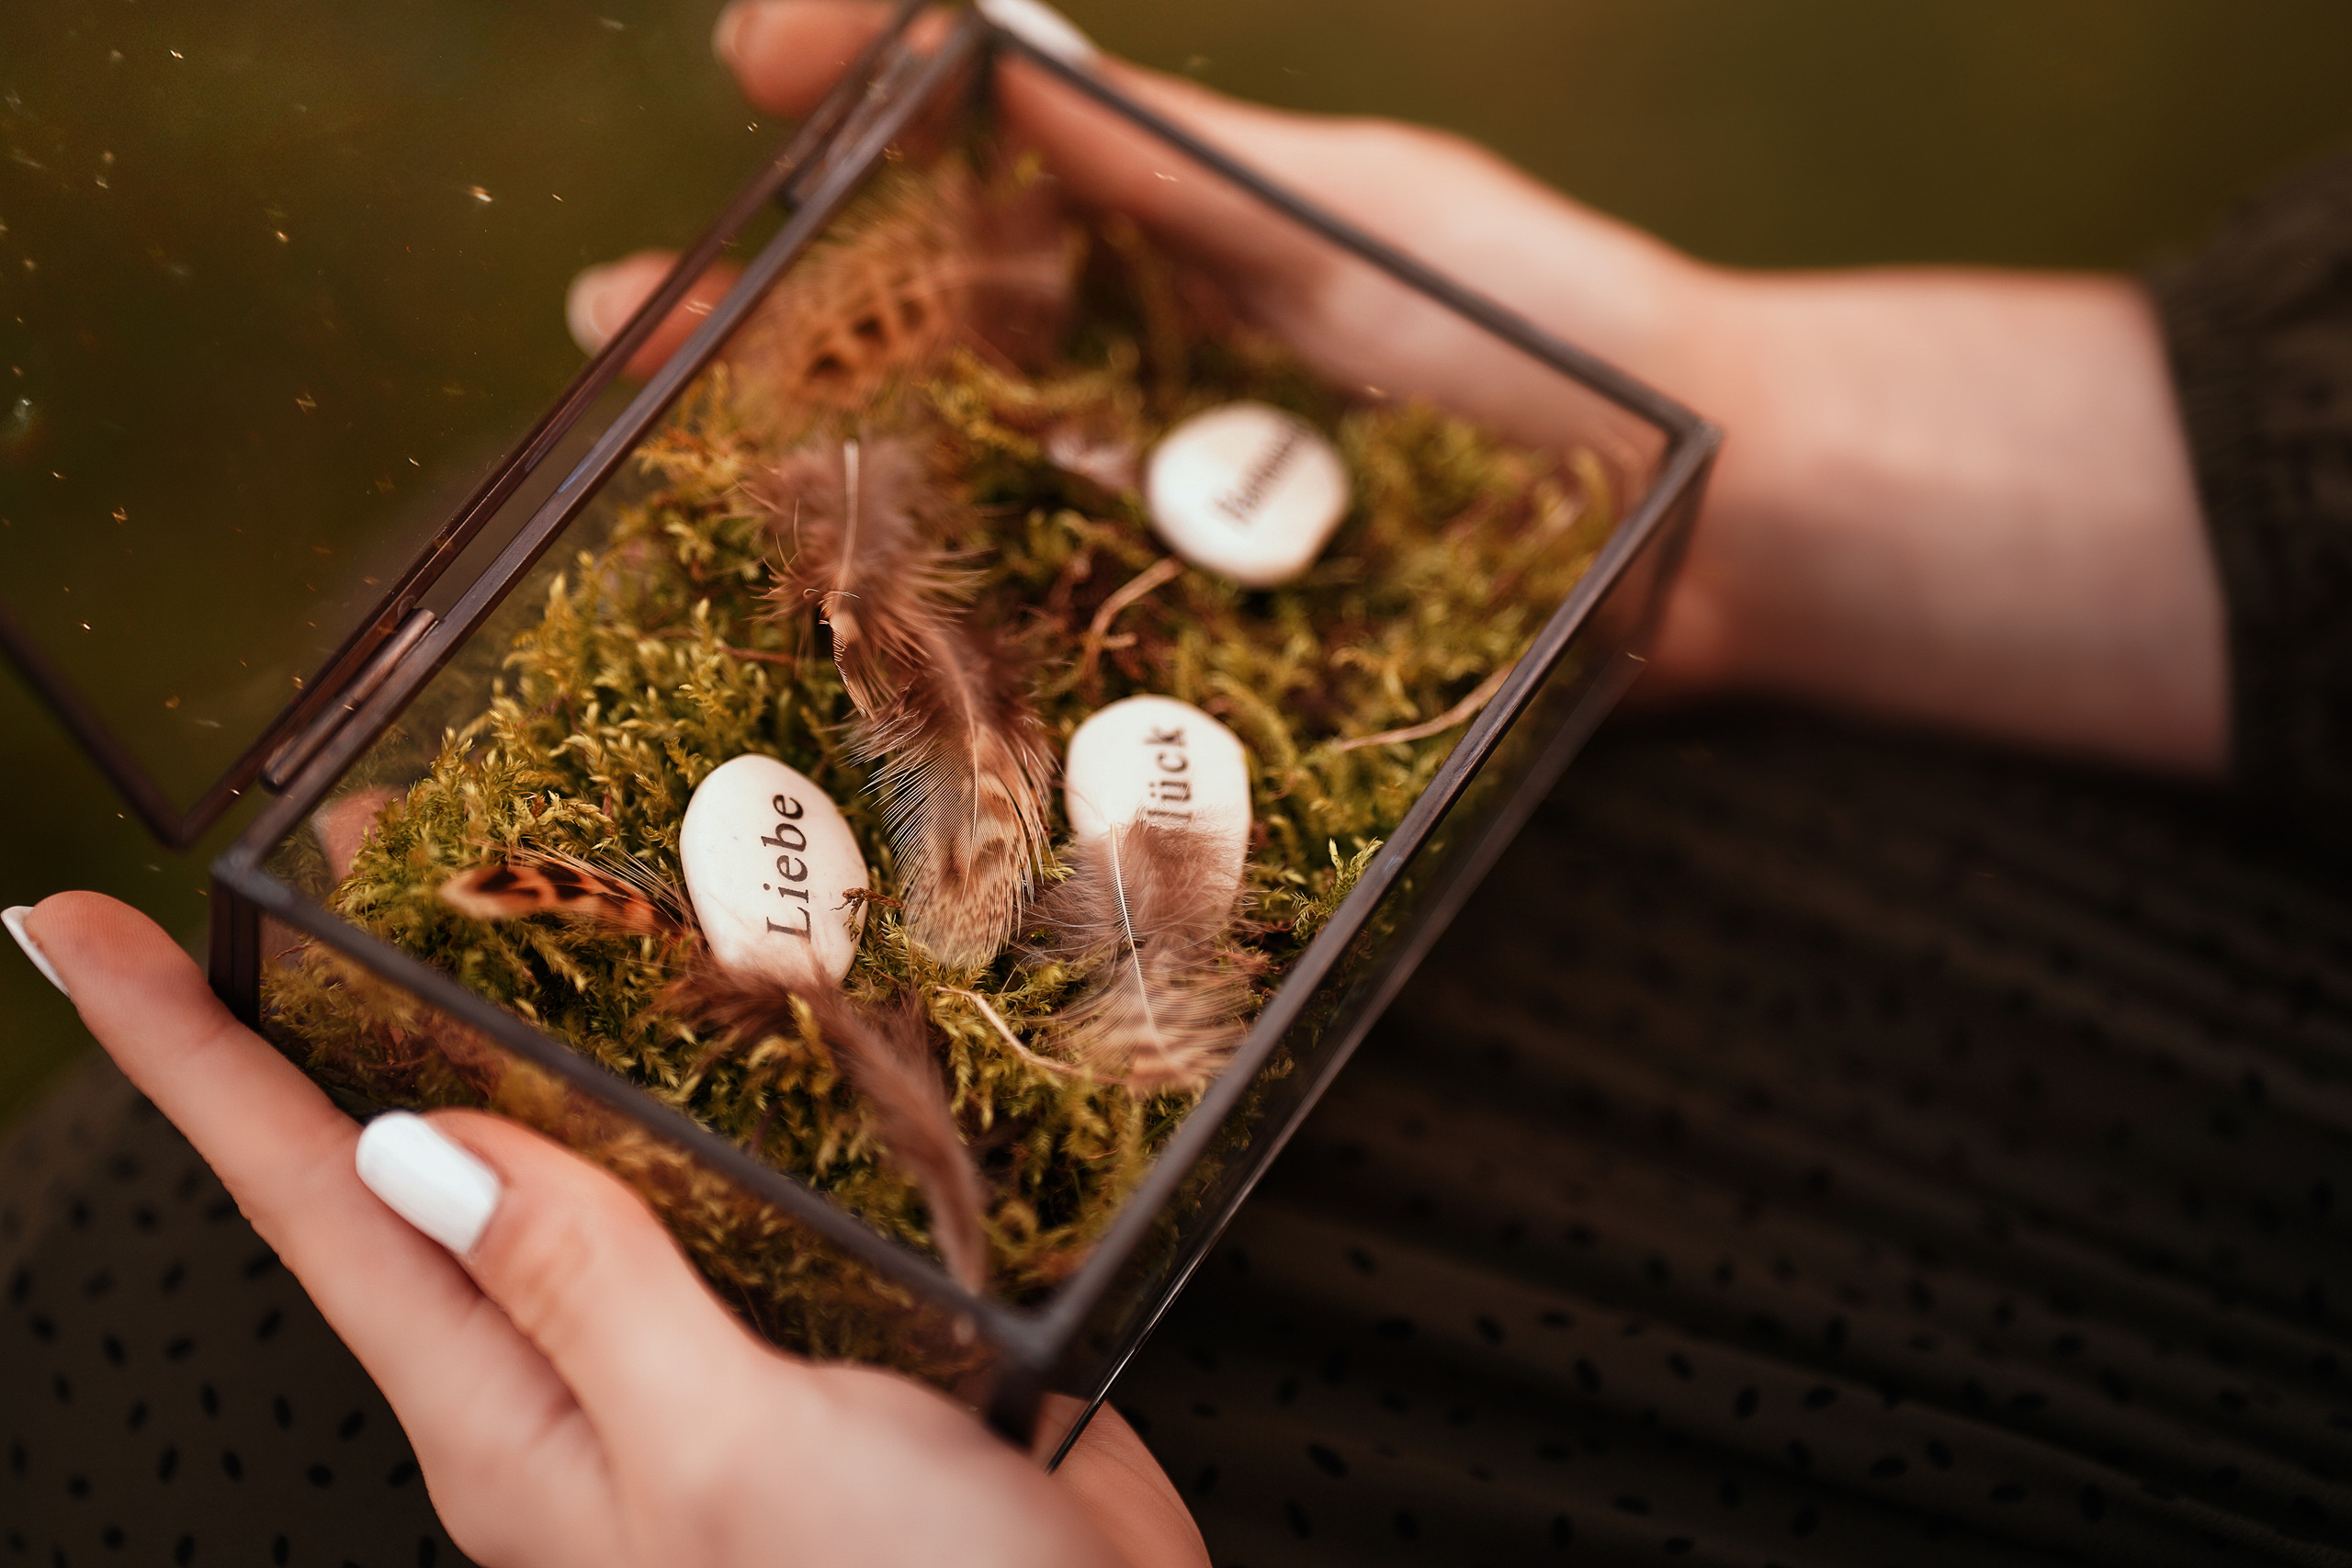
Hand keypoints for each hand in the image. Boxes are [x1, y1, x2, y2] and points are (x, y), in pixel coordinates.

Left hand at [8, 893, 1205, 1567]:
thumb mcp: (723, 1455)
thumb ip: (583, 1293)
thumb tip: (422, 1147)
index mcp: (515, 1419)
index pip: (316, 1209)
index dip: (190, 1061)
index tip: (88, 937)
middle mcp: (585, 1371)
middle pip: (427, 1158)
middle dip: (351, 997)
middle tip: (343, 842)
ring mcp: (701, 1339)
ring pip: (591, 1144)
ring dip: (554, 1011)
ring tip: (530, 876)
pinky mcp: (819, 1311)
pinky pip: (735, 1166)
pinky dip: (727, 1069)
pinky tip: (754, 1005)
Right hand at [576, 0, 2227, 776]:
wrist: (1715, 526)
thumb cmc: (1557, 340)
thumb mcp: (1363, 219)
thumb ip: (1178, 158)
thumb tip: (980, 42)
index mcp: (1168, 246)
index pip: (965, 160)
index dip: (846, 108)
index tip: (747, 70)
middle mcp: (1142, 384)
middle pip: (906, 347)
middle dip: (749, 334)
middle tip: (614, 339)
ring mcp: (1163, 524)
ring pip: (948, 506)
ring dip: (794, 498)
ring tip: (652, 497)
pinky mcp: (1209, 654)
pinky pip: (1053, 658)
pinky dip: (935, 662)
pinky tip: (823, 668)